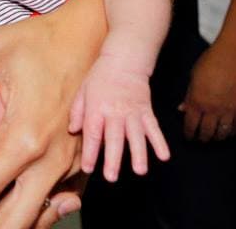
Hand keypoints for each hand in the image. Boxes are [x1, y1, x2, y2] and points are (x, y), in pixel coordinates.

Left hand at [0, 0, 104, 228]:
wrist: (94, 35)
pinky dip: (32, 212)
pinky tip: (6, 206)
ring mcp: (70, 165)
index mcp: (23, 137)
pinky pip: (56, 203)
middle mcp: (50, 161)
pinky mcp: (81, 163)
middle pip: (11, 222)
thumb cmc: (41, 39)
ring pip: (36, 217)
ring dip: (3, 224)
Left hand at [69, 53, 168, 180]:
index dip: (89, 151)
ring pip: (136, 135)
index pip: (91, 132)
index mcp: (96, 107)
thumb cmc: (100, 76)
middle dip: (112, 158)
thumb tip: (73, 130)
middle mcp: (114, 112)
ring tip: (140, 170)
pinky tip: (164, 156)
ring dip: (138, 153)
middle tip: (111, 177)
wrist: (124, 60)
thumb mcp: (83, 90)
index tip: (87, 168)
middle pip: (113, 138)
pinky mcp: (146, 110)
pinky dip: (160, 142)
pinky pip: (154, 128)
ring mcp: (132, 112)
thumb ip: (77, 111)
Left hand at [179, 37, 235, 140]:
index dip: (189, 133)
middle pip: (207, 132)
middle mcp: (213, 110)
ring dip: (216, 137)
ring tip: (213, 137)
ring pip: (222, 133)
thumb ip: (188, 95)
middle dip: (202, 138)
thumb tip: (182, 109)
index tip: (188, 136)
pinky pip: (235, 128)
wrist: (232, 56)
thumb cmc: (211, 62)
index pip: (191, 125)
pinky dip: (230, 132)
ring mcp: (229, 111)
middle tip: (200, 139)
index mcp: (198, 101)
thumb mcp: (194, 76)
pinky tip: (228, 131)